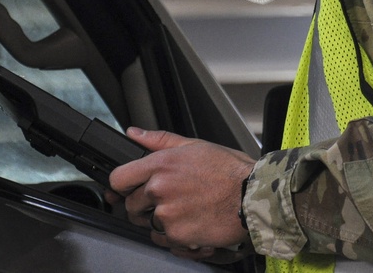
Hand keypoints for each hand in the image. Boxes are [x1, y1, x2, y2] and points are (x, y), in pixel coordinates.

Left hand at [108, 128, 254, 257]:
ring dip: (160, 221)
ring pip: (147, 224)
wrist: (253, 196)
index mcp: (161, 164)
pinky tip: (191, 222)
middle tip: (167, 200)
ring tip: (184, 210)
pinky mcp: (177, 236)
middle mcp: (159, 189)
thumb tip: (134, 133)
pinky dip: (174, 236)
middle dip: (144, 205)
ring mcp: (167, 214)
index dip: (124, 185)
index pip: (119, 179)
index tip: (130, 188)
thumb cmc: (229, 171)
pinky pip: (164, 240)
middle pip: (131, 205)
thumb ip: (159, 140)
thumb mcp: (195, 146)